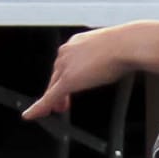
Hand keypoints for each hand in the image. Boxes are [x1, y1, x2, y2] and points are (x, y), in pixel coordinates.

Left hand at [23, 25, 139, 120]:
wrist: (125, 45)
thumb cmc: (125, 45)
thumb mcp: (110, 50)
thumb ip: (103, 58)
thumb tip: (109, 66)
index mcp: (76, 43)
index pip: (64, 63)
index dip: (64, 77)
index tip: (67, 85)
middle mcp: (66, 52)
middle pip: (56, 76)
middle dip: (57, 91)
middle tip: (60, 104)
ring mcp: (65, 66)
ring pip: (53, 87)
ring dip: (54, 100)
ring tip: (57, 110)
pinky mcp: (67, 81)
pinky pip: (49, 97)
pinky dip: (39, 108)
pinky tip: (33, 115)